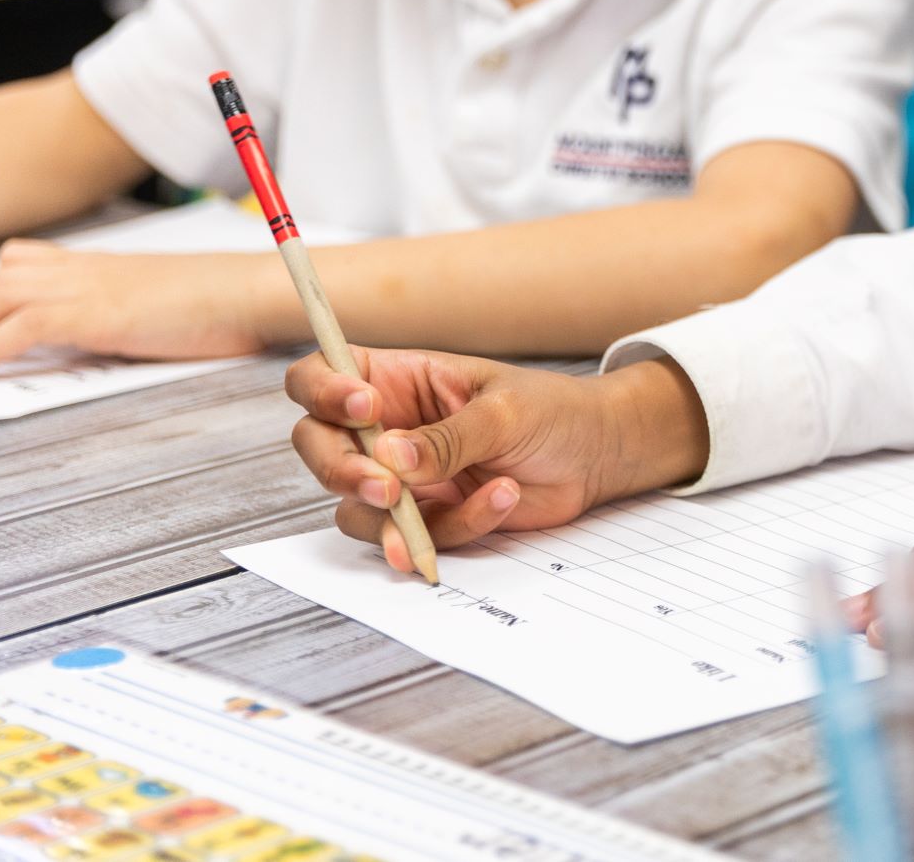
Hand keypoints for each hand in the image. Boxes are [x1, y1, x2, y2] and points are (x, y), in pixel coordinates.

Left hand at [0, 245, 288, 368]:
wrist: (253, 291)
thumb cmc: (224, 300)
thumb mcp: (163, 296)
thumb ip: (127, 305)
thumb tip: (116, 328)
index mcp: (97, 265)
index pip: (20, 261)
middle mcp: (82, 271)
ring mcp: (84, 290)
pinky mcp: (92, 314)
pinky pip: (20, 330)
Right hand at [286, 350, 707, 574]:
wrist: (596, 455)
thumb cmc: (552, 411)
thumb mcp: (504, 411)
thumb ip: (448, 437)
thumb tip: (391, 458)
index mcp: (396, 380)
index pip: (321, 376)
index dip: (322, 391)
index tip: (362, 411)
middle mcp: (387, 429)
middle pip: (317, 448)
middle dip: (341, 471)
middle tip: (386, 488)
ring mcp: (402, 478)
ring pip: (353, 507)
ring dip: (389, 518)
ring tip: (449, 502)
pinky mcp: (426, 518)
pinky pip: (411, 537)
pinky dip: (454, 528)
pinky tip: (503, 500)